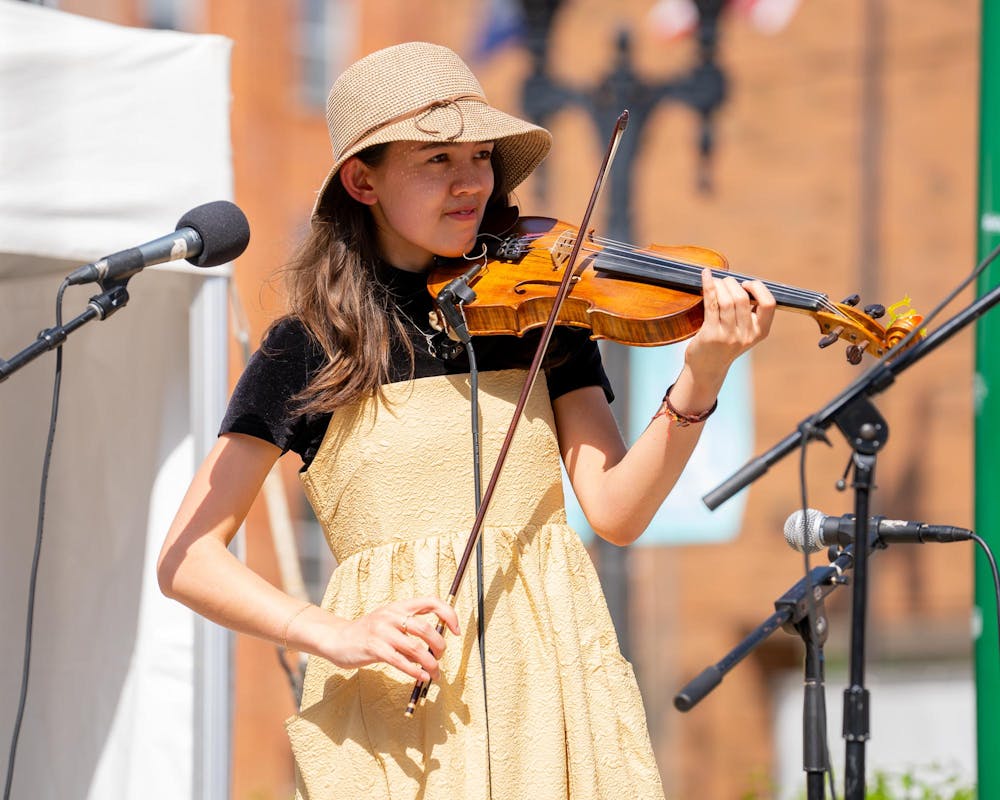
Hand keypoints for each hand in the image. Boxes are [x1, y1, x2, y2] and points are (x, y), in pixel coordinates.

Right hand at [311, 597, 460, 683]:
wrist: (338, 639)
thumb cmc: (369, 633)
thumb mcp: (390, 624)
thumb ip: (410, 631)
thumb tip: (435, 648)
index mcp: (399, 606)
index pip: (431, 601)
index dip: (448, 614)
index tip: (456, 630)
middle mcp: (392, 615)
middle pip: (426, 628)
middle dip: (439, 646)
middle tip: (440, 657)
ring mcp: (382, 631)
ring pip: (415, 648)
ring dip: (430, 663)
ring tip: (435, 674)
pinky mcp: (374, 648)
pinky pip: (400, 661)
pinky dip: (414, 671)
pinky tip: (422, 677)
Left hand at [684, 268, 775, 382]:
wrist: (707, 369)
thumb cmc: (724, 345)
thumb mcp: (743, 332)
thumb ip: (747, 312)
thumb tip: (739, 281)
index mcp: (760, 332)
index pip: (769, 304)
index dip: (758, 289)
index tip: (746, 285)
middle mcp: (747, 335)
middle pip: (743, 298)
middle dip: (732, 283)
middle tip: (724, 281)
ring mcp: (729, 336)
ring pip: (727, 300)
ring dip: (720, 284)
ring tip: (714, 281)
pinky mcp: (711, 334)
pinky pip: (711, 304)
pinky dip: (708, 286)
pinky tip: (705, 276)